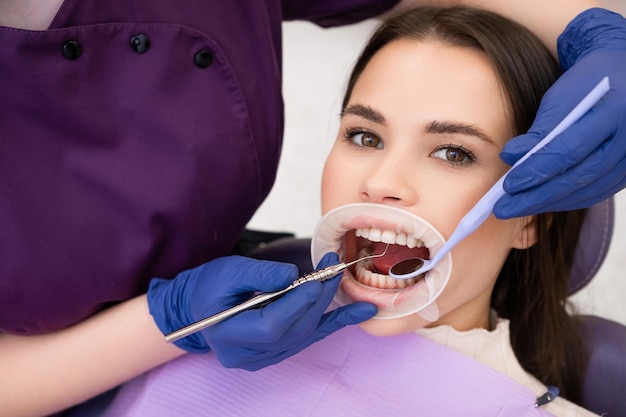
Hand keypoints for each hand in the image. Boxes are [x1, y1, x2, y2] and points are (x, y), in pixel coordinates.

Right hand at [147, 253, 376, 369]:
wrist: (197, 307)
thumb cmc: (208, 287)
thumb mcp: (227, 271)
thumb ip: (259, 274)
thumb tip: (293, 276)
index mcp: (229, 336)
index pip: (271, 326)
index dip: (298, 303)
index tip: (317, 278)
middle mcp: (247, 355)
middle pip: (292, 330)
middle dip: (317, 299)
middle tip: (333, 270)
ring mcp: (262, 358)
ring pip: (303, 334)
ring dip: (327, 308)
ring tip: (344, 283)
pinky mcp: (274, 352)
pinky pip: (308, 337)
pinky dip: (334, 323)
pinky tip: (360, 313)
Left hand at [495, 8, 625, 217]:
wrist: (622, 78)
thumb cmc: (586, 85)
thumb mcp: (560, 97)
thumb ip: (539, 130)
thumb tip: (509, 158)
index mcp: (613, 110)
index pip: (569, 149)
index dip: (536, 170)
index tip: (507, 185)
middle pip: (579, 176)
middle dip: (537, 196)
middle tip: (504, 209)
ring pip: (589, 190)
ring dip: (549, 203)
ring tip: (517, 208)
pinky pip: (597, 192)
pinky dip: (567, 200)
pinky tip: (543, 203)